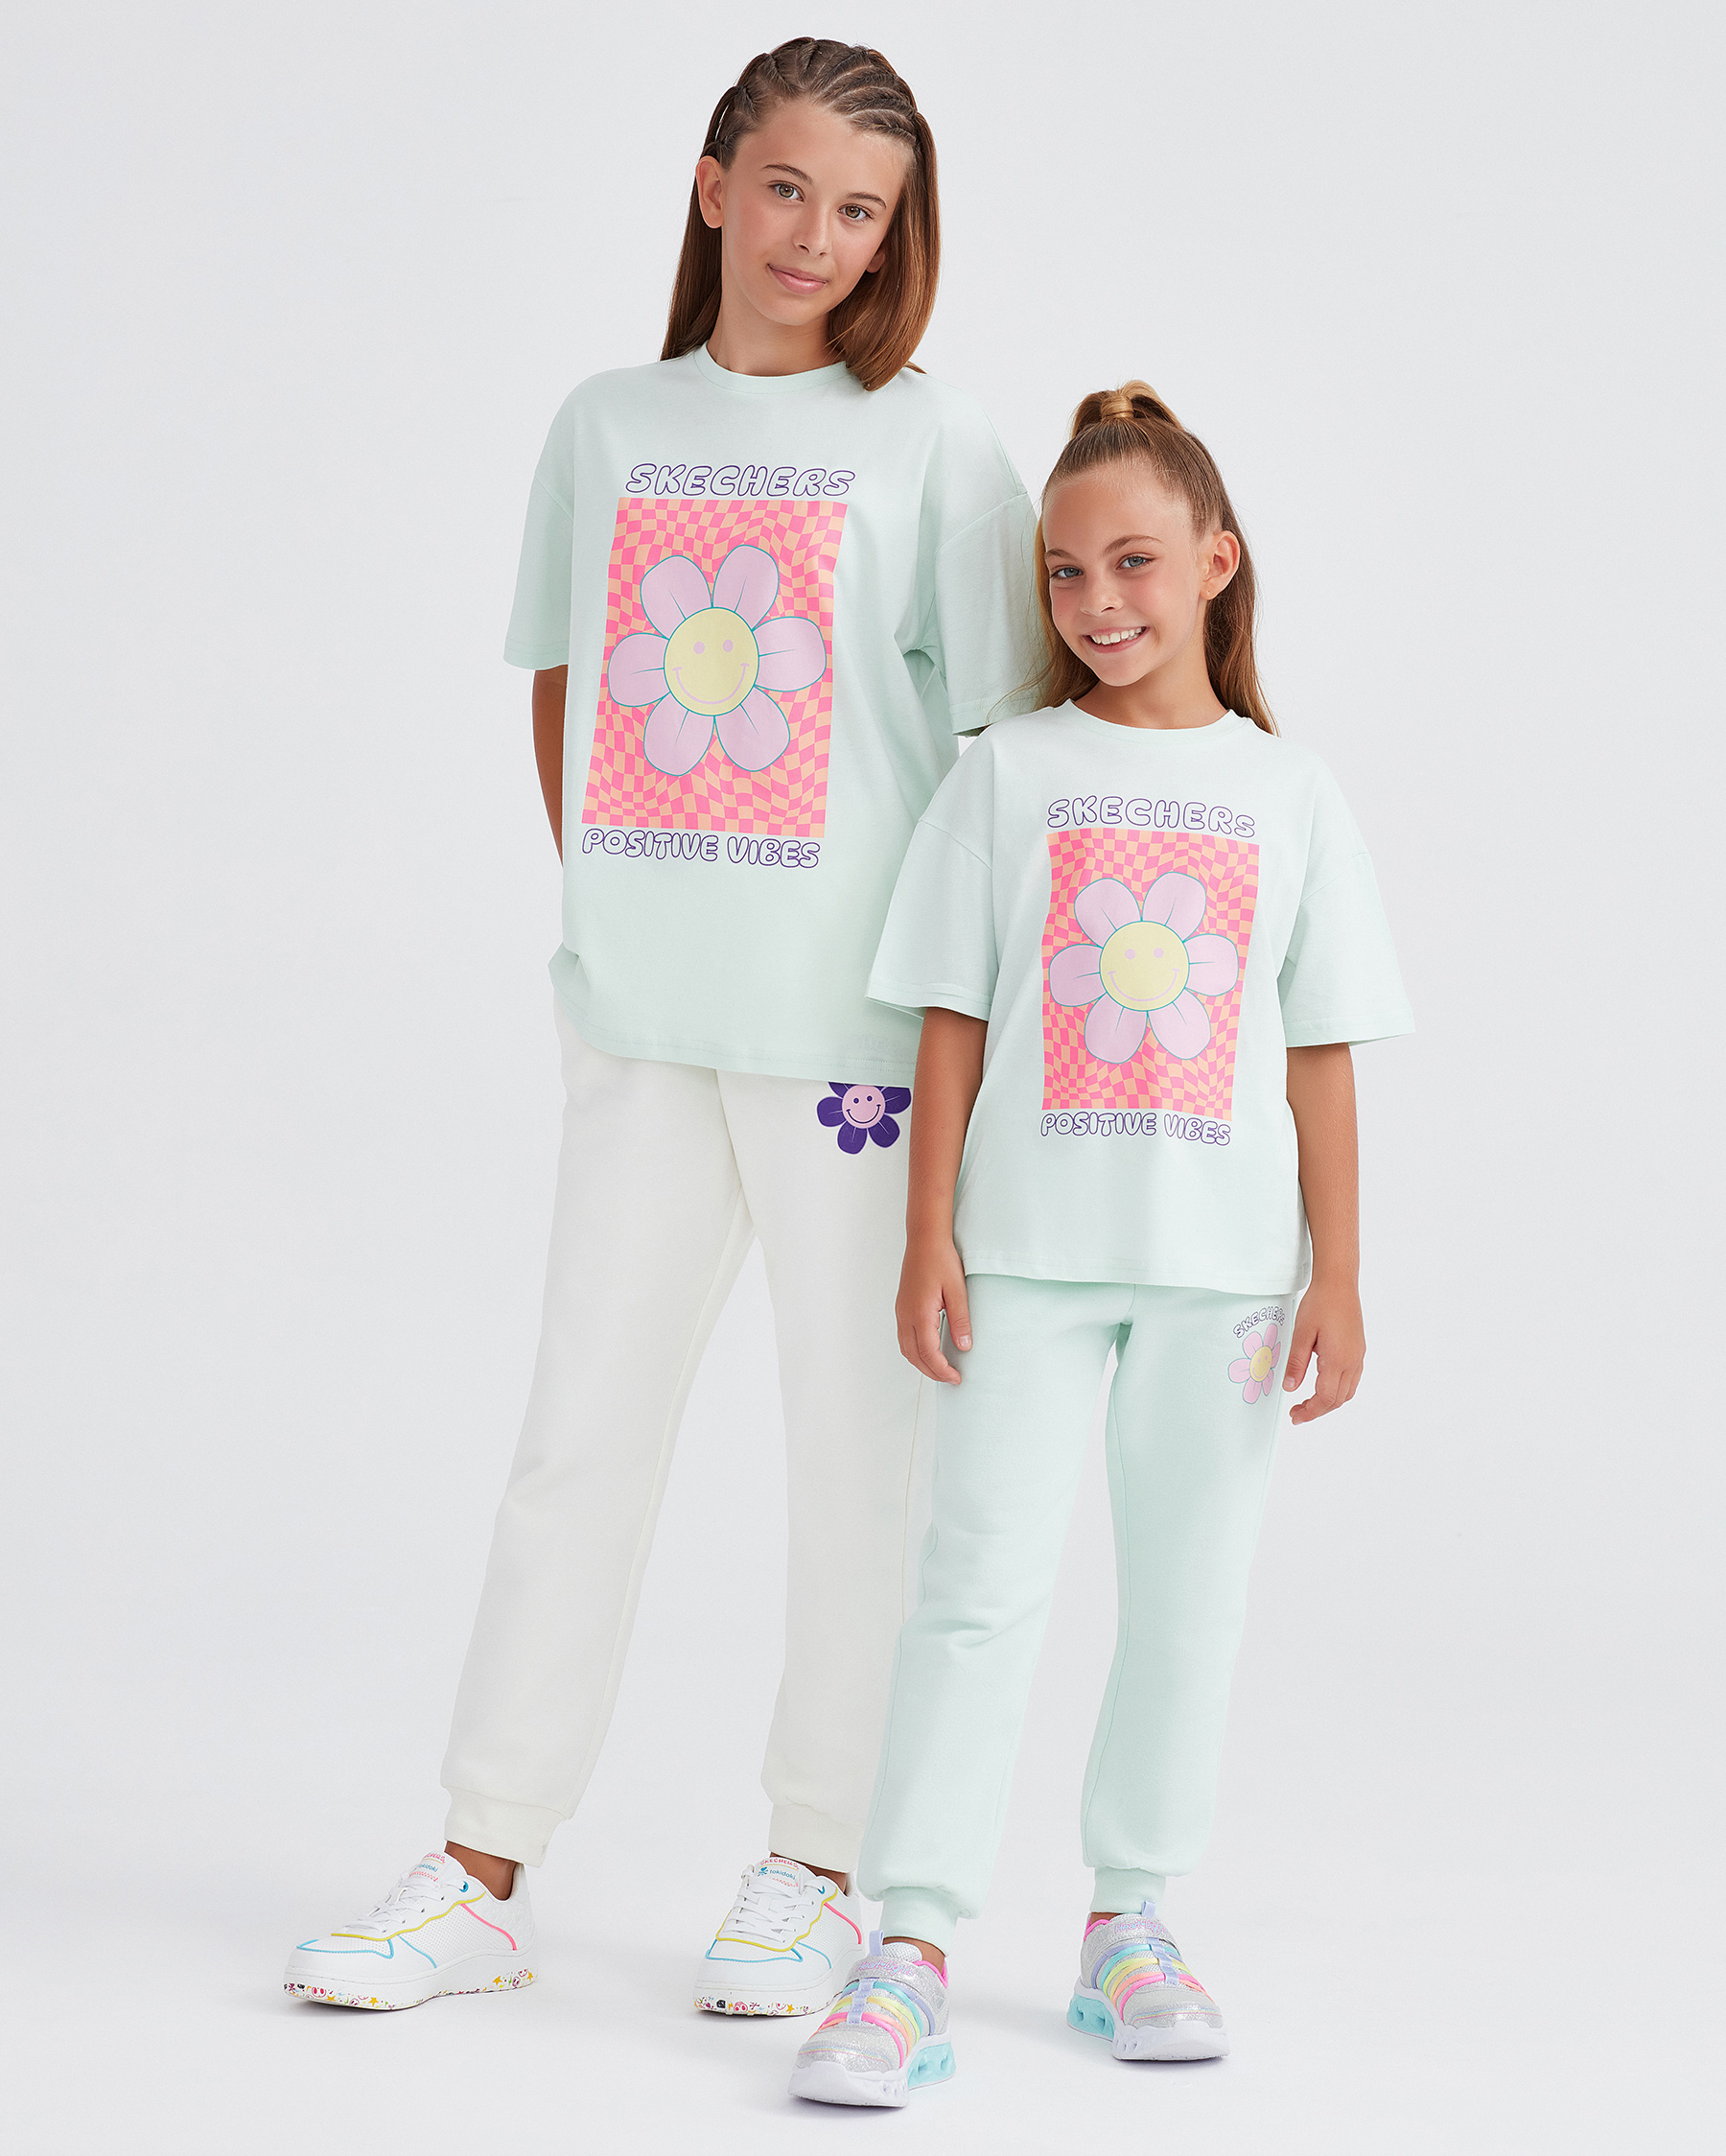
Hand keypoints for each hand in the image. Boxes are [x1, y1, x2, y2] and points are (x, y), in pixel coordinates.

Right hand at [896, 1235, 971, 1383]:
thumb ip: (960, 1320)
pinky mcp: (902, 1307)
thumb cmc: (941, 1260)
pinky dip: (916, 1351)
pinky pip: (905, 1338)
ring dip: (922, 1363)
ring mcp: (901, 1312)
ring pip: (906, 1349)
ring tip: (941, 1369)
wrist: (924, 1240)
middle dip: (932, 1372)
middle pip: (914, 1356)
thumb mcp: (958, 1290)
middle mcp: (905, 1315)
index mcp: (920, 1313)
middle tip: (951, 1379)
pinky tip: (930, 1350)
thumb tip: (964, 1347)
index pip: (928, 1353)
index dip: (942, 1370)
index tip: (957, 1378)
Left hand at [1282, 1277, 1364, 1423]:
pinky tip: (1324, 1386)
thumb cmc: (1320, 1304)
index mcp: (1337, 1360)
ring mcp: (1358, 1357)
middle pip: (1338, 1400)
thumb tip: (1290, 1388)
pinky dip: (1338, 1391)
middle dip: (1317, 1410)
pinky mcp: (1359, 1350)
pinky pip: (1352, 1380)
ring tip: (1309, 1403)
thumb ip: (1296, 1363)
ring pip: (1347, 1392)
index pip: (1326, 1398)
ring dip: (1329, 1402)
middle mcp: (1352, 1362)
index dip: (1310, 1411)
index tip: (1296, 1416)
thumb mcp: (1301, 1333)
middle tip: (1297, 1412)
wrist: (1339, 1283)